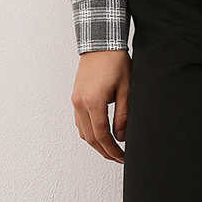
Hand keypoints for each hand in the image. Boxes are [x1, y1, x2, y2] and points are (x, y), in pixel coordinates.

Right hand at [71, 49, 130, 163]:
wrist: (101, 43)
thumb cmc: (115, 62)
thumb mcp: (126, 89)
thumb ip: (123, 115)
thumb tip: (121, 136)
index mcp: (93, 102)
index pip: (101, 135)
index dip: (112, 150)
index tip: (122, 157)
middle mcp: (80, 103)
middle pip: (90, 138)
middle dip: (104, 151)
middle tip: (118, 158)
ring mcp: (75, 100)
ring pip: (83, 131)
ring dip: (96, 143)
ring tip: (112, 148)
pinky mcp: (76, 97)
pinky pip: (80, 122)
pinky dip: (90, 132)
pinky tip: (101, 133)